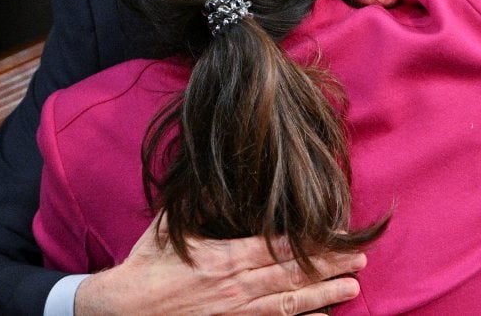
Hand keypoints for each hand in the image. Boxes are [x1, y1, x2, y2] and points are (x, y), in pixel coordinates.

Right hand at [74, 213, 365, 314]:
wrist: (120, 312)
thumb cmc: (144, 267)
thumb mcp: (170, 228)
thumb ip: (198, 202)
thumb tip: (219, 176)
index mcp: (223, 258)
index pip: (280, 247)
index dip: (314, 242)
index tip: (340, 235)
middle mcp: (235, 287)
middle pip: (293, 276)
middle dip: (330, 267)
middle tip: (360, 260)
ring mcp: (234, 314)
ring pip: (288, 305)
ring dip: (323, 296)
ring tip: (352, 288)